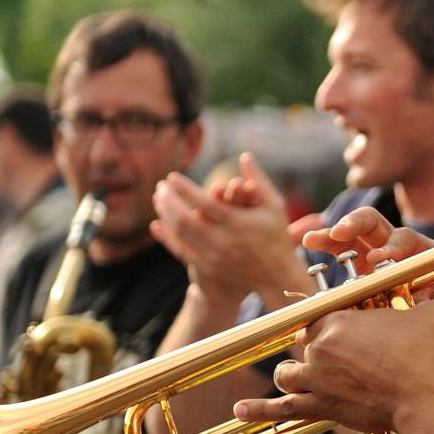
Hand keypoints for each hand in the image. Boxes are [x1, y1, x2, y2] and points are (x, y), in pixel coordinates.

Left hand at [152, 152, 306, 303]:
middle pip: (185, 219)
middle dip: (169, 200)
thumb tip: (244, 156)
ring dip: (165, 214)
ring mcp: (213, 256)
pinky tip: (157, 224)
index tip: (171, 177)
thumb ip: (258, 180)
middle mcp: (223, 241)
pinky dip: (167, 237)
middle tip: (160, 186)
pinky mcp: (207, 267)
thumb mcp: (274, 206)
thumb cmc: (276, 236)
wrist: (276, 277)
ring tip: (158, 198)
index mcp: (238, 223)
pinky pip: (181, 251)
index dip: (184, 189)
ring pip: (180, 234)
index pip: (204, 202)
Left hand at [236, 298, 433, 432]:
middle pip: (303, 344)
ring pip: (287, 373)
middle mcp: (320, 348)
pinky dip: (260, 409)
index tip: (338, 326)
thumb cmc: (430, 354)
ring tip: (296, 374)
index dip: (328, 322)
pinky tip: (240, 410)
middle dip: (315, 349)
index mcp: (338, 320)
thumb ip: (432, 299)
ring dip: (291, 373)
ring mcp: (317, 379)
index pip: (318, 316)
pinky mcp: (321, 407)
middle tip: (337, 356)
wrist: (427, 398)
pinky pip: (283, 409)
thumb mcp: (432, 314)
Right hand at [298, 207, 433, 321]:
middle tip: (340, 234)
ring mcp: (373, 251)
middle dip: (356, 224)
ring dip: (333, 231)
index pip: (406, 240)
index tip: (378, 259)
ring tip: (312, 239)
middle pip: (374, 222)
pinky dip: (322, 242)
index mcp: (420, 252)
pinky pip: (337, 247)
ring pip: (352, 230)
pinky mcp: (356, 263)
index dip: (393, 247)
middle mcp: (395, 245)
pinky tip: (306, 241)